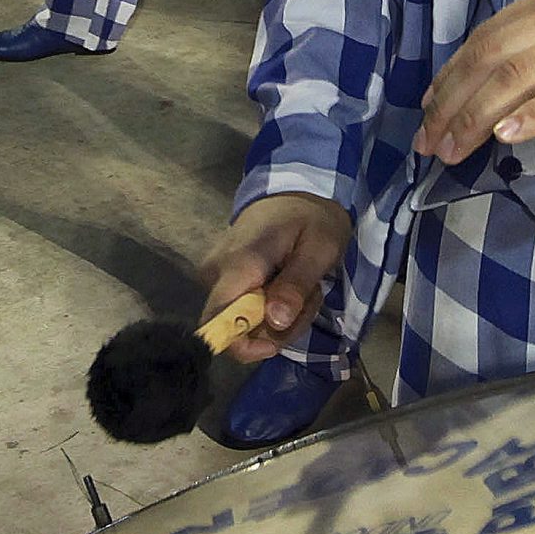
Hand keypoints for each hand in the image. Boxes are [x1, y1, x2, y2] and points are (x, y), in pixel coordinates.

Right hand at [200, 194, 349, 362]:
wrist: (296, 187)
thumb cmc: (311, 216)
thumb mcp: (319, 248)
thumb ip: (295, 284)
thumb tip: (274, 321)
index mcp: (238, 265)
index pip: (218, 322)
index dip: (244, 346)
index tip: (279, 340)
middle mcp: (215, 273)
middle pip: (236, 328)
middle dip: (279, 327)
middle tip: (310, 298)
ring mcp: (215, 274)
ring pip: (243, 321)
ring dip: (281, 317)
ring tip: (305, 287)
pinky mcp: (221, 275)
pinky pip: (242, 308)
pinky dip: (272, 307)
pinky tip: (291, 284)